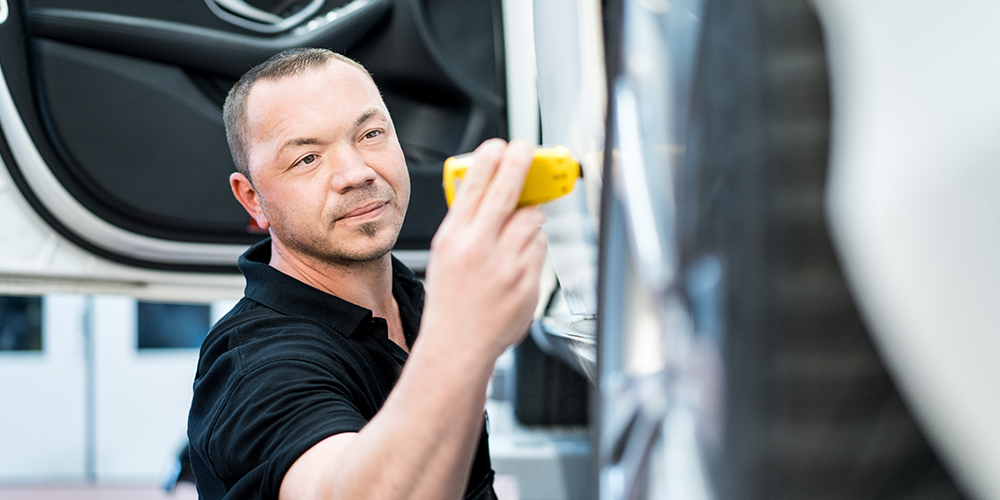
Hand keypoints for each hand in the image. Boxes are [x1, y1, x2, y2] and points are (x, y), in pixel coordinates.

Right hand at [421, 139, 547, 359]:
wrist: (459, 345)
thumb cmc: (451, 300)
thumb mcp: (445, 253)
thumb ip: (466, 223)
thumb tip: (492, 190)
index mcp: (454, 238)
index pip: (474, 186)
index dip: (490, 158)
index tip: (500, 144)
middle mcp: (480, 248)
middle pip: (508, 191)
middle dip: (521, 163)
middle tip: (527, 150)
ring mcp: (506, 266)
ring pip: (532, 221)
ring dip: (529, 219)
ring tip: (516, 231)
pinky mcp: (528, 282)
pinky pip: (540, 249)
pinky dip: (534, 248)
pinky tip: (518, 262)